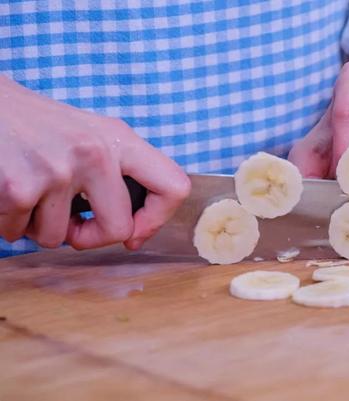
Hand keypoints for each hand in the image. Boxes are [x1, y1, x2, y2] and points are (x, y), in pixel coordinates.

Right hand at [0, 76, 189, 250]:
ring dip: (40, 227)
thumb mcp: (90, 135)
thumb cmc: (37, 126)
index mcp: (119, 139)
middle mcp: (95, 153)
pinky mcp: (20, 187)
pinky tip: (6, 192)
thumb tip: (134, 231)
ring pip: (58, 238)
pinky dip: (9, 222)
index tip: (135, 231)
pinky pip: (19, 233)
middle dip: (90, 237)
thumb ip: (117, 173)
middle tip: (72, 225)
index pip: (174, 186)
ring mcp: (58, 170)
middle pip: (117, 229)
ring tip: (30, 195)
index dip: (158, 219)